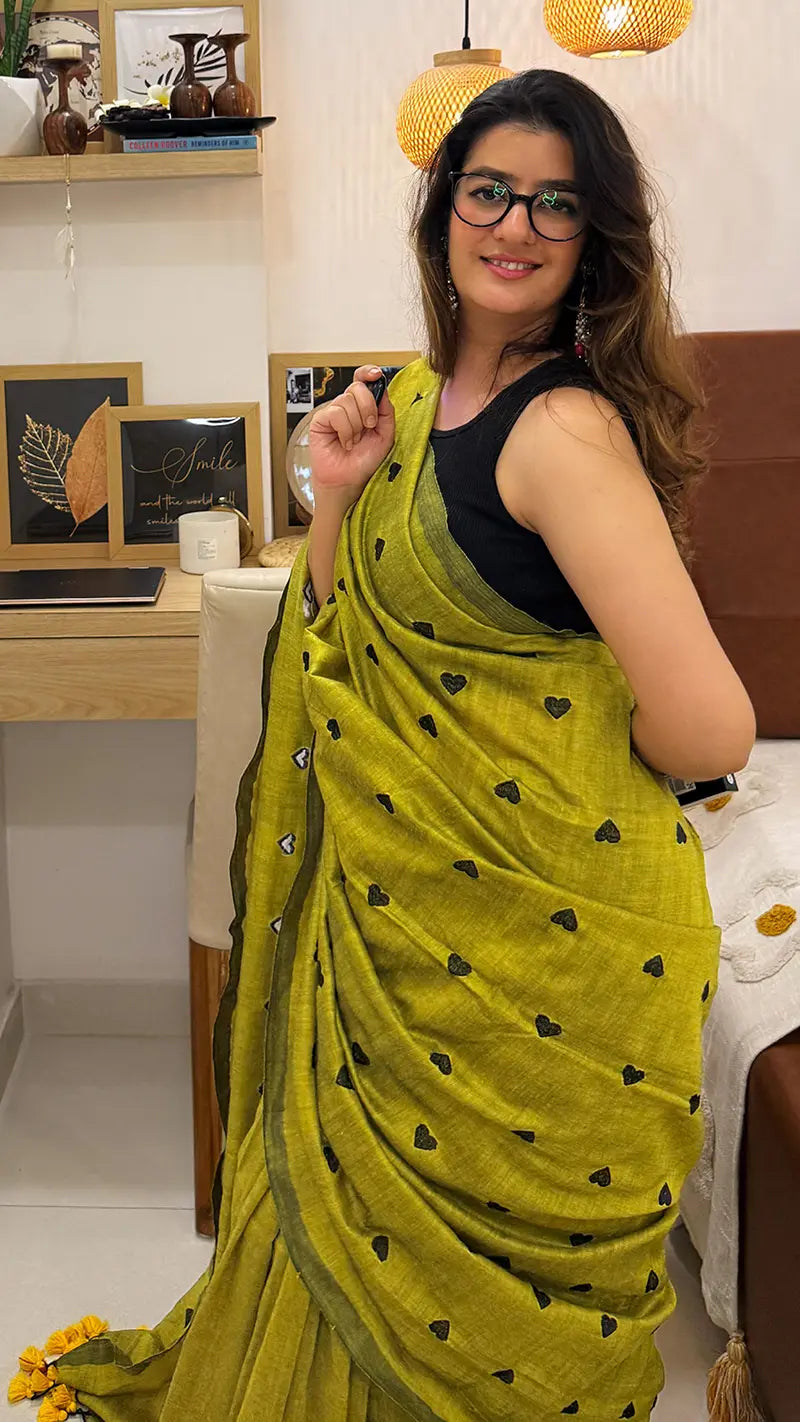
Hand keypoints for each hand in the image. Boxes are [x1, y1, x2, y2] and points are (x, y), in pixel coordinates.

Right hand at [309, 366, 395, 500]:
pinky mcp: (321, 420)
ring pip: (347, 401)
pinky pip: (336, 413)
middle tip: (368, 427)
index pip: (363, 379)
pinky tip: (344, 442)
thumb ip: (387, 411)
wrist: (349, 480)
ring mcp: (333, 412)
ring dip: (356, 425)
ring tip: (353, 440)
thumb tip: (382, 389)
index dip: (368, 372)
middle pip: (358, 387)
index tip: (377, 375)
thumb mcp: (385, 435)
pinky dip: (345, 430)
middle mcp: (347, 406)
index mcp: (363, 406)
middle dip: (368, 407)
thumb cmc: (364, 461)